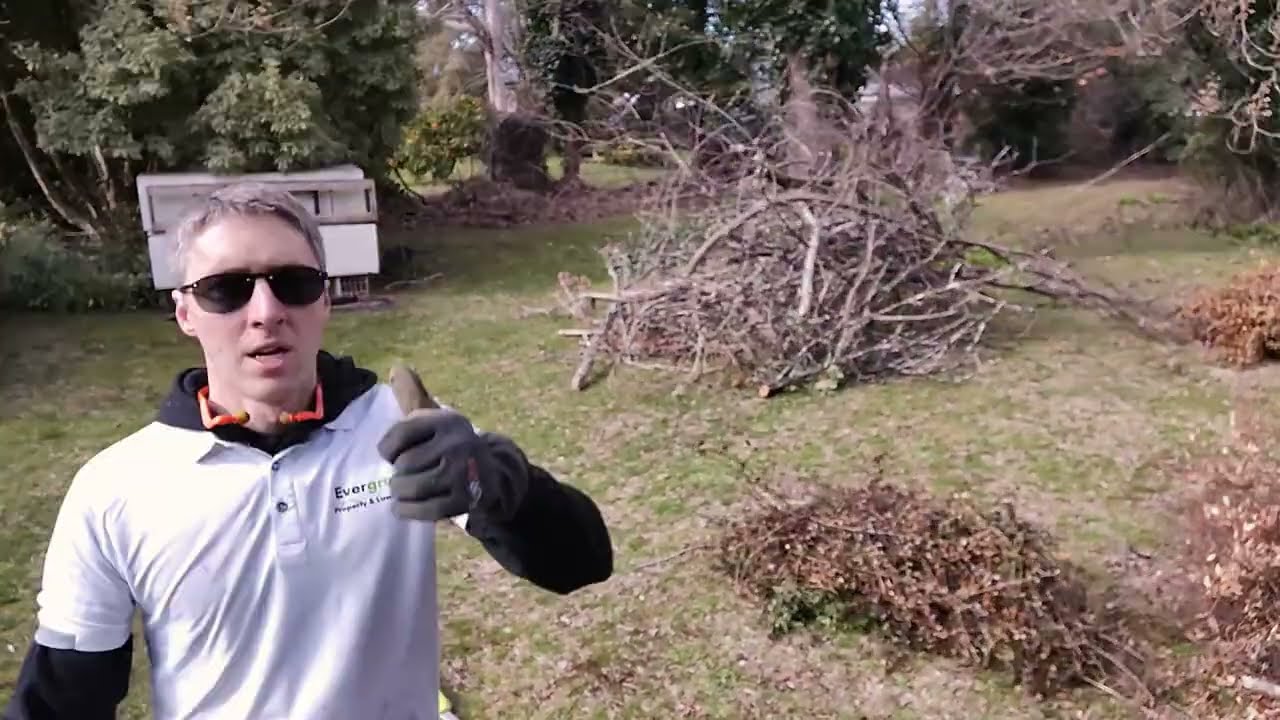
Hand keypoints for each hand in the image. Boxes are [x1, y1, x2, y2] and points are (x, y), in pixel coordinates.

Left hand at [376, 408, 529, 522]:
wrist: (492, 474)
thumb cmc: (450, 444)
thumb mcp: (435, 418)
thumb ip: (413, 395)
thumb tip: (396, 368)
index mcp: (447, 420)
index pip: (400, 434)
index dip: (387, 449)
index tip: (392, 454)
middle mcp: (457, 443)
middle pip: (403, 464)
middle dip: (398, 473)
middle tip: (404, 475)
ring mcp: (462, 473)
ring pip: (410, 487)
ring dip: (400, 493)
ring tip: (402, 491)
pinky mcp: (464, 500)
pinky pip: (422, 510)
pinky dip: (407, 511)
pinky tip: (402, 508)